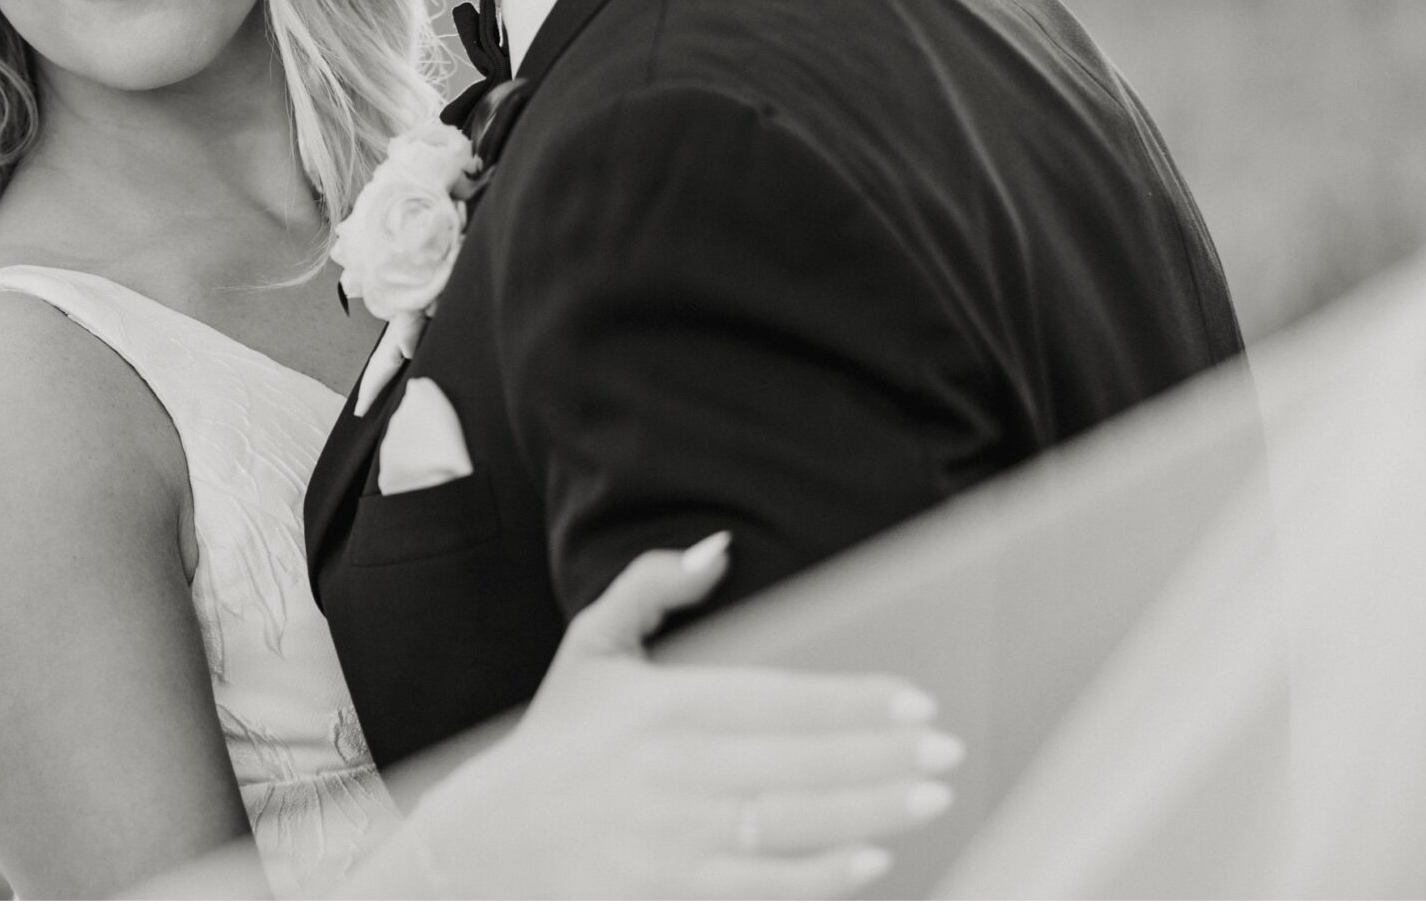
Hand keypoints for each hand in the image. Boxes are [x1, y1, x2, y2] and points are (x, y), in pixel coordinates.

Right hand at [398, 535, 961, 896]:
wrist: (479, 850)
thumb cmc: (548, 751)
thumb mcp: (586, 652)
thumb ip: (649, 589)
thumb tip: (716, 548)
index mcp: (660, 705)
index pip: (779, 698)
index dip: (855, 700)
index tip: (915, 702)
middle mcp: (672, 771)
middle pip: (800, 760)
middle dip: (882, 754)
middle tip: (946, 752)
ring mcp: (673, 839)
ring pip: (793, 821)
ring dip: (869, 809)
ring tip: (928, 797)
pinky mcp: (668, 893)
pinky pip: (762, 887)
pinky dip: (820, 875)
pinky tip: (870, 860)